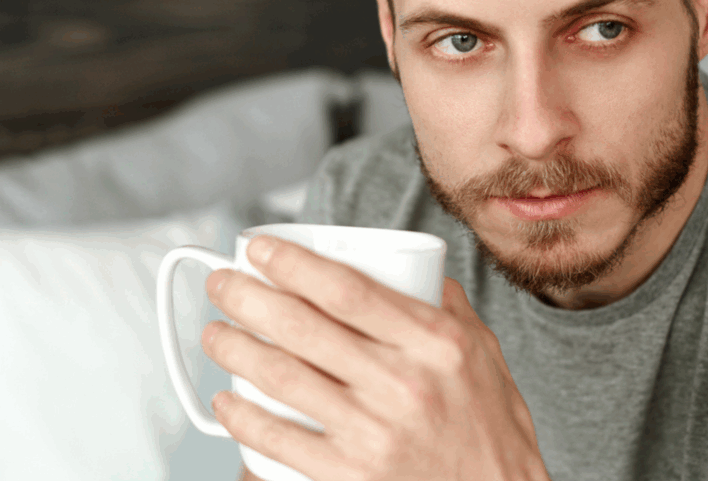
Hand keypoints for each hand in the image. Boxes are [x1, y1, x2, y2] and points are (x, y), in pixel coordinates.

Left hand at [203, 234, 550, 480]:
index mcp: (434, 343)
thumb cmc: (490, 429)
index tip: (260, 249)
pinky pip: (280, 441)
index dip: (292, 264)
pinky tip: (226, 402)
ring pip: (282, 378)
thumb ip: (447, 306)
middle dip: (247, 298)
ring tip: (217, 333)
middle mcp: (403, 384)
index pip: (347, 290)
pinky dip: (242, 419)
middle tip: (222, 285)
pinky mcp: (352, 476)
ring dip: (235, 349)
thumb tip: (412, 269)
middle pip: (302, 328)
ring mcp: (374, 433)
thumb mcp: (484, 352)